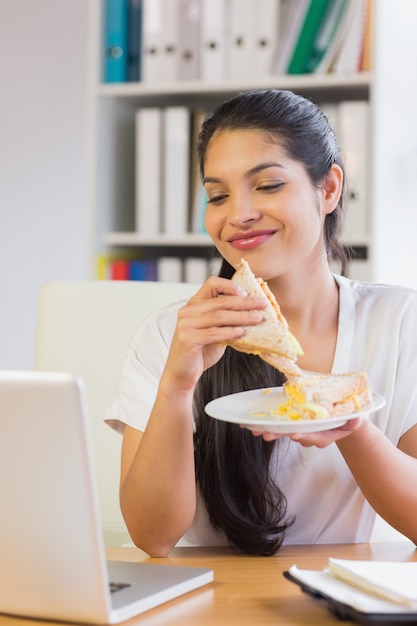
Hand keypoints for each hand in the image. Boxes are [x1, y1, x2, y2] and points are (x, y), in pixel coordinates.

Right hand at [162, 276, 266, 392]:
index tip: (246, 293)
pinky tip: (242, 332)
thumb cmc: (200, 352)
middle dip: (245, 302)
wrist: (182, 373)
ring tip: (257, 318)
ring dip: (241, 317)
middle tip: (262, 304)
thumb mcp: (215, 332)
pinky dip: (230, 332)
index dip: (230, 286)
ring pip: (219, 316)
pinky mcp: (187, 339)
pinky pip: (213, 333)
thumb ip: (227, 321)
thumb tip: (253, 313)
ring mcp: (186, 324)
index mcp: (194, 304)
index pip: (211, 283)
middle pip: (220, 301)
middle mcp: (188, 311)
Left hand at [248, 417, 362, 447]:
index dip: (303, 435)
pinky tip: (251, 425)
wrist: (341, 421)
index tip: (295, 434)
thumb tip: (356, 420)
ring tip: (255, 431)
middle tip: (266, 434)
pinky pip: (278, 425)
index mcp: (322, 435)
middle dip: (279, 434)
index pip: (312, 436)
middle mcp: (309, 435)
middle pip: (293, 435)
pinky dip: (266, 424)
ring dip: (269, 431)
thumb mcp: (352, 420)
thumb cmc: (346, 419)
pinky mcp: (292, 423)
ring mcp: (299, 429)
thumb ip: (354, 421)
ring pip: (283, 432)